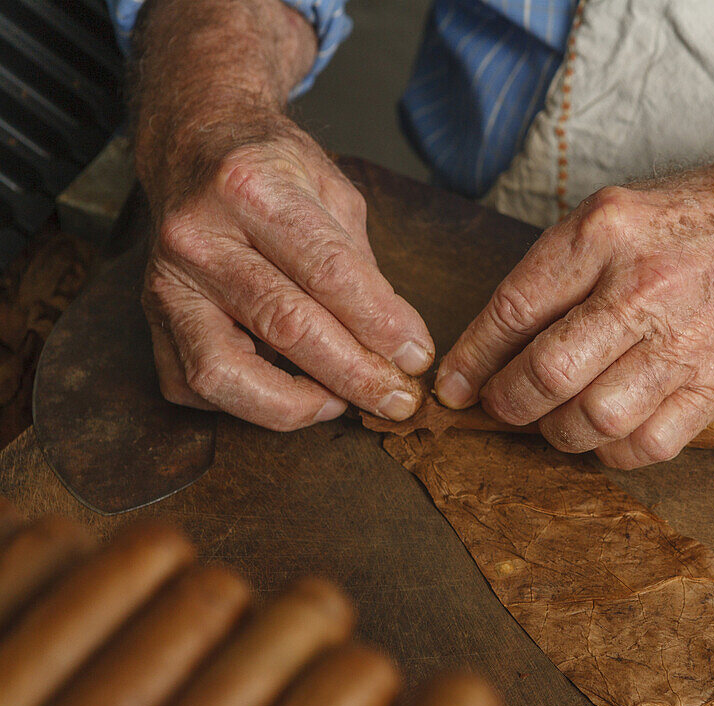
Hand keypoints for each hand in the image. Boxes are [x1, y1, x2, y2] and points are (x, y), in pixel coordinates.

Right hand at [140, 111, 433, 430]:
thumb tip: (398, 345)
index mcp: (251, 189)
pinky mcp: (151, 321)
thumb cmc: (273, 171)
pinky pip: (195, 387)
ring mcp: (166, 284)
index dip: (380, 325)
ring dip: (295, 404)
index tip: (418, 357)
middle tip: (398, 398)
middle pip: (285, 326)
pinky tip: (291, 390)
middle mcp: (199, 238)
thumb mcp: (333, 193)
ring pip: (224, 374)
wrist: (195, 149)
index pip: (328, 272)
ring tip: (341, 402)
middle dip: (355, 374)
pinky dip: (249, 404)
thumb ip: (362, 267)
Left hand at [435, 155, 713, 467]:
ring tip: (552, 419)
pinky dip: (612, 452)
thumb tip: (496, 343)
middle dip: (507, 403)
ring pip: (594, 420)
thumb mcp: (612, 213)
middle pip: (548, 373)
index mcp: (606, 233)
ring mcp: (685, 342)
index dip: (472, 357)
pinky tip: (604, 433)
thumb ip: (554, 271)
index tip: (454, 386)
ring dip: (556, 433)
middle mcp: (643, 288)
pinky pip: (650, 445)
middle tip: (499, 406)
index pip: (515, 309)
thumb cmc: (693, 219)